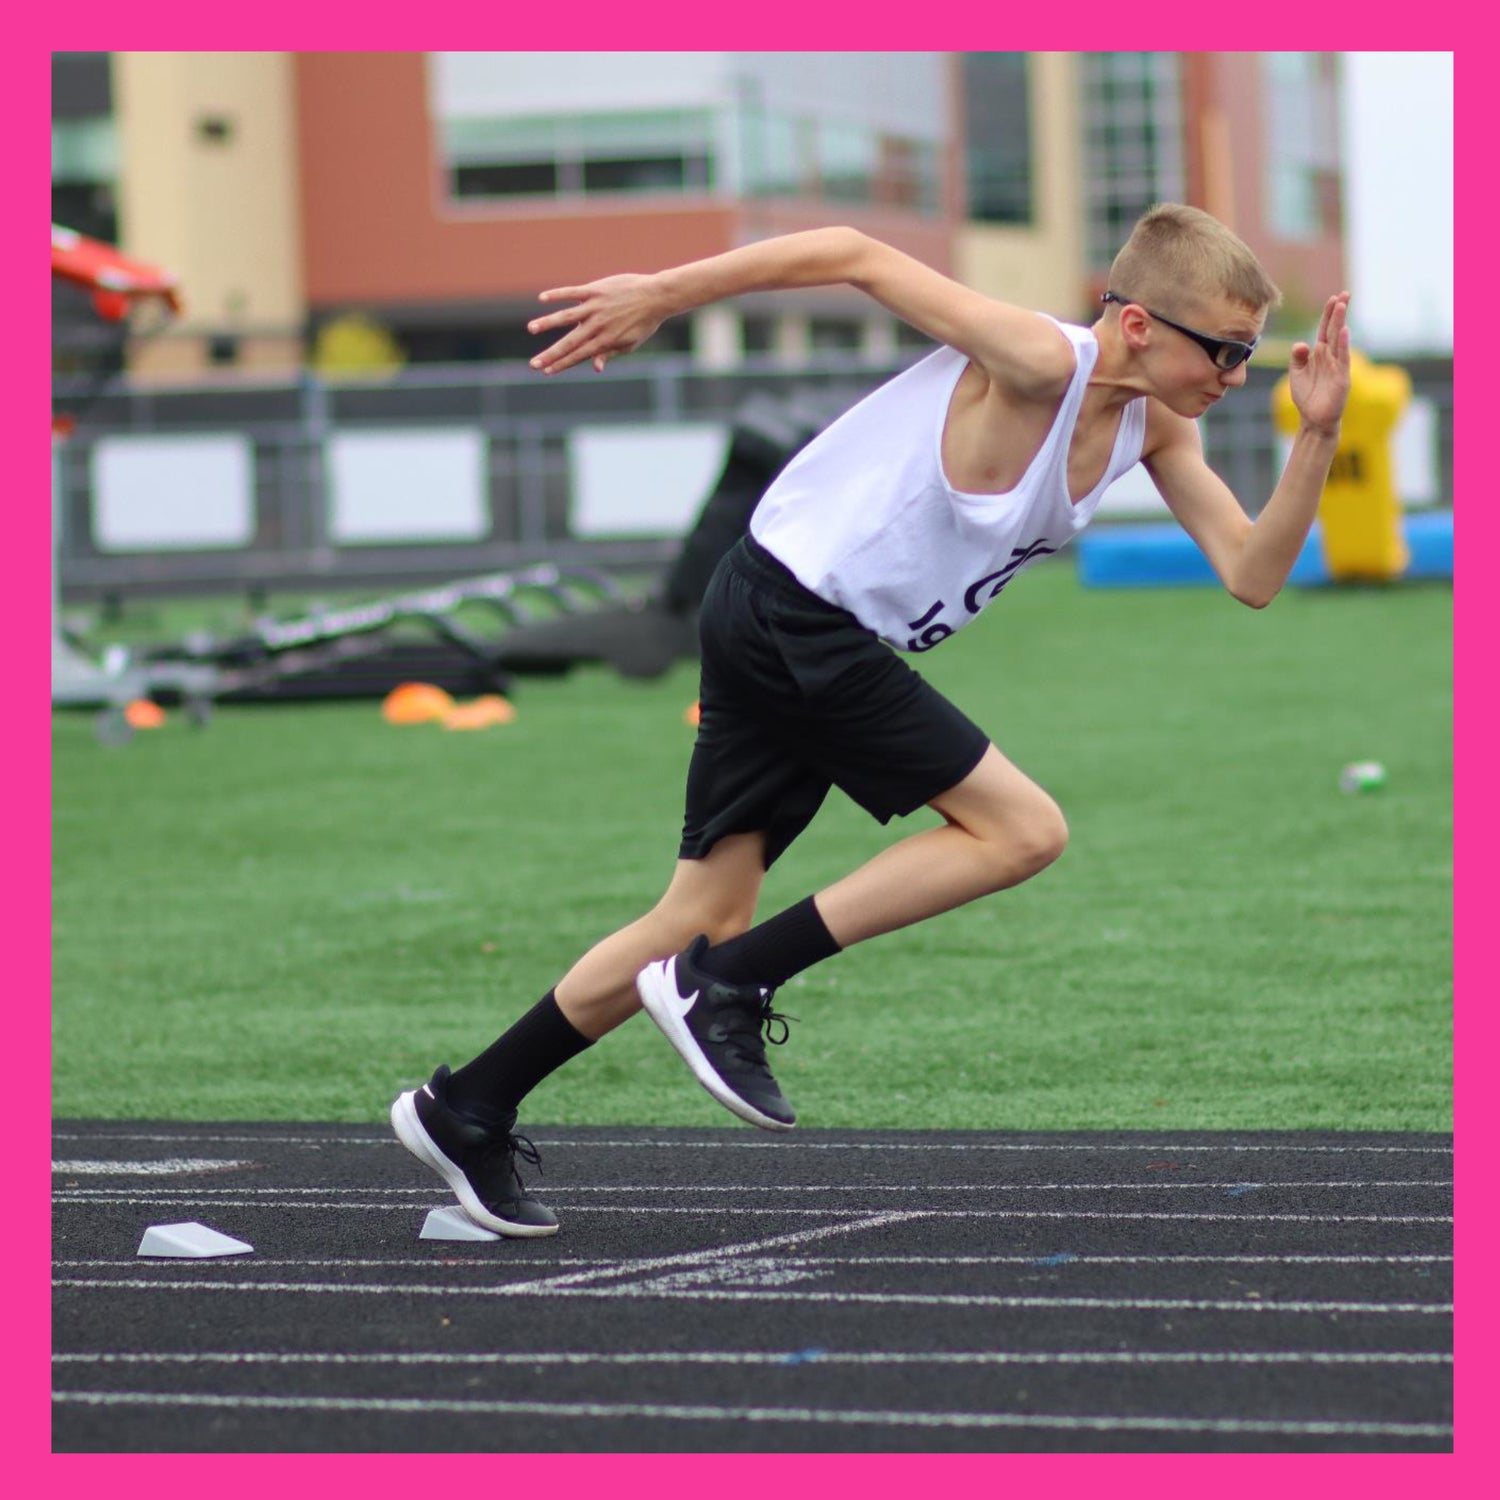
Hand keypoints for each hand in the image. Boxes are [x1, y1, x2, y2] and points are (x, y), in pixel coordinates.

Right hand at [528, 274, 665, 374]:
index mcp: (604, 341)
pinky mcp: (595, 290)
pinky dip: (558, 295)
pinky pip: (573, 293)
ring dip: (548, 323)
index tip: (546, 372)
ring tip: (531, 329)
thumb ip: (609, 353)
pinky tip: (543, 299)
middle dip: (551, 355)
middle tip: (533, 364)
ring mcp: (595, 307)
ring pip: (567, 316)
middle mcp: (597, 326)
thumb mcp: (629, 343)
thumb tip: (595, 368)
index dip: (562, 364)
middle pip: (569, 342)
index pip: (578, 356)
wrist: (656, 297)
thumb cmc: (643, 323)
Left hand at [1288, 291, 1351, 435]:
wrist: (1313, 418)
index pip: (1325, 329)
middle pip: (1334, 329)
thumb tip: (1300, 344)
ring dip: (1341, 322)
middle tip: (1344, 293)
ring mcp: (1337, 365)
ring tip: (1343, 305)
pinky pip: (1343, 358)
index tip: (1333, 298)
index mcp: (1319, 353)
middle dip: (1338, 311)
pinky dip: (1343, 345)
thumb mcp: (1297, 373)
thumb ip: (1297, 357)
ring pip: (1339, 340)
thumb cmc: (1307, 395)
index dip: (1328, 314)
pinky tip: (1344, 331)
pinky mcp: (1342, 377)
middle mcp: (1330, 356)